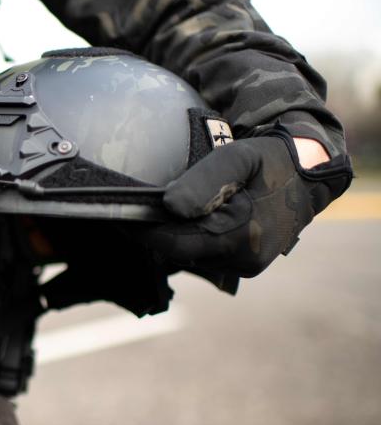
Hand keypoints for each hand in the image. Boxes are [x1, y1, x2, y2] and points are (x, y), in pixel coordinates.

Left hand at [141, 131, 350, 277]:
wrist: (308, 176)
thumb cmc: (271, 161)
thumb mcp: (238, 158)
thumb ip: (205, 181)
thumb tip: (170, 207)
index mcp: (242, 237)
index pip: (175, 242)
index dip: (143, 231)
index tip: (117, 216)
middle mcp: (243, 260)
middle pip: (179, 252)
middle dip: (154, 233)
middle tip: (129, 211)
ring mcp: (244, 266)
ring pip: (191, 256)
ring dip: (172, 236)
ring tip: (153, 212)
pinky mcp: (244, 265)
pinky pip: (204, 255)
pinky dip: (189, 239)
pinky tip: (181, 220)